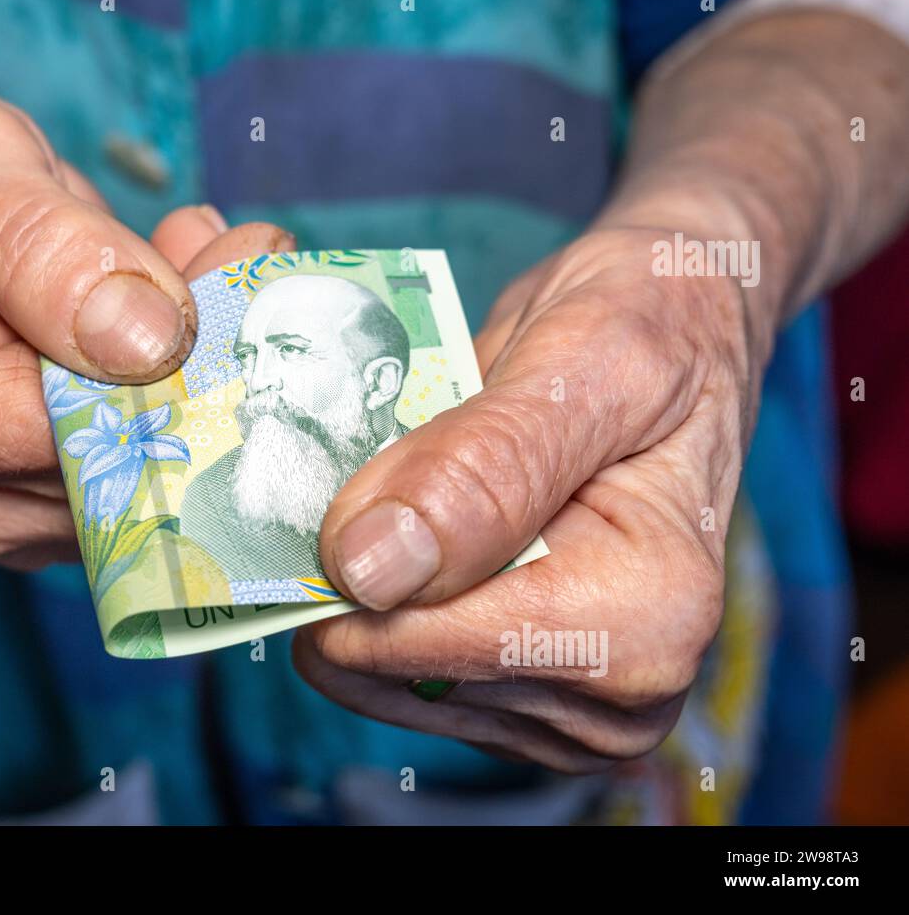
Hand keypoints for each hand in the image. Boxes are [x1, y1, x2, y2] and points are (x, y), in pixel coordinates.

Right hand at [0, 77, 292, 568]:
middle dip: (199, 360)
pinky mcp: (36, 525)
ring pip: (150, 479)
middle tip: (224, 248)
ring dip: (197, 374)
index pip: (81, 428)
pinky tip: (160, 318)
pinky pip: (142, 479)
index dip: (176, 352)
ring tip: (183, 263)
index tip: (231, 254)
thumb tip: (154, 341)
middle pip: (124, 466)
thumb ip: (45, 244)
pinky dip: (175, 400)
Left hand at [298, 226, 760, 771]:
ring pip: (375, 675)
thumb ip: (486, 464)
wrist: (680, 329)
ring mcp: (569, 710)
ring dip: (365, 579)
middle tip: (390, 460)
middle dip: (359, 566)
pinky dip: (379, 597)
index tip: (357, 468)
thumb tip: (370, 569)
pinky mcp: (522, 700)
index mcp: (646, 617)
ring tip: (417, 486)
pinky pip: (391, 673)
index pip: (425, 643)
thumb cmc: (652, 324)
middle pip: (390, 665)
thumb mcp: (585, 359)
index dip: (354, 560)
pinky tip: (422, 526)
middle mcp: (618, 692)